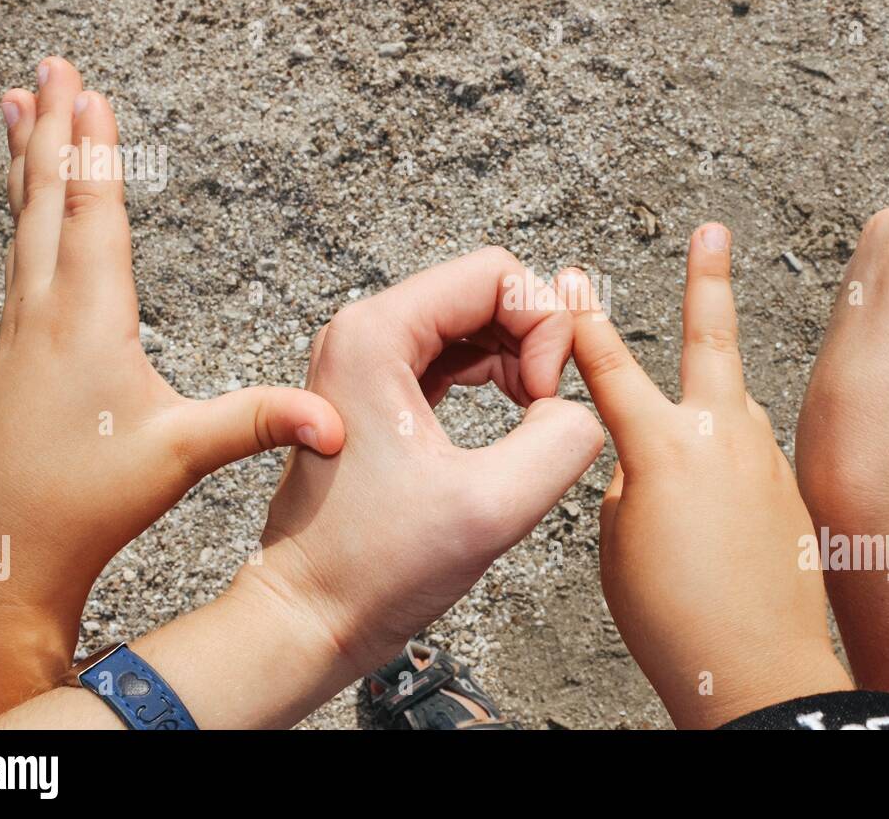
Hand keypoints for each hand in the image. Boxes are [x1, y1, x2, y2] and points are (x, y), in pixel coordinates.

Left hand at [0, 57, 344, 726]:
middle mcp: (41, 317)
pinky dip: (19, 219)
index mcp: (87, 324)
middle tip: (45, 69)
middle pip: (45, 201)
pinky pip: (15, 263)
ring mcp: (16, 336)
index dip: (94, 151)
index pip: (92, 216)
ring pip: (20, 227)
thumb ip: (260, 423)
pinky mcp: (8, 361)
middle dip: (50, 129)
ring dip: (23, 164)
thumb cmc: (84, 506)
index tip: (86, 91)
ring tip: (12, 112)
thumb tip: (337, 420)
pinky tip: (24, 221)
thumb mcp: (183, 457)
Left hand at [234, 247, 604, 681]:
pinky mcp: (382, 391)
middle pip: (486, 288)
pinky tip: (516, 421)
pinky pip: (459, 354)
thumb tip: (576, 408)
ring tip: (535, 418)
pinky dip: (500, 378)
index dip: (543, 325)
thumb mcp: (491, 507)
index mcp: (375, 337)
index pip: (495, 274)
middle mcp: (366, 334)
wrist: (313, 615)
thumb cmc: (372, 569)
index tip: (545, 398)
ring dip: (522, 359)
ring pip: (477, 320)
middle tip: (546, 408)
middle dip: (536, 339)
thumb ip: (563, 440)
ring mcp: (371, 361)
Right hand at [556, 224, 851, 729]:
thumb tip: (650, 456)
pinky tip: (717, 522)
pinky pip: (746, 458)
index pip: (610, 365)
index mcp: (664, 444)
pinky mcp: (789, 486)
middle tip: (712, 231)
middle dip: (707, 277)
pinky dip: (724, 472)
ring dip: (708, 407)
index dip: (585, 320)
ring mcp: (765, 456)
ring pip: (729, 407)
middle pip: (711, 336)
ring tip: (688, 470)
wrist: (759, 671)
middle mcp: (722, 433)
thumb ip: (631, 477)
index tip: (573, 279)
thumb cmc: (675, 616)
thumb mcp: (620, 539)